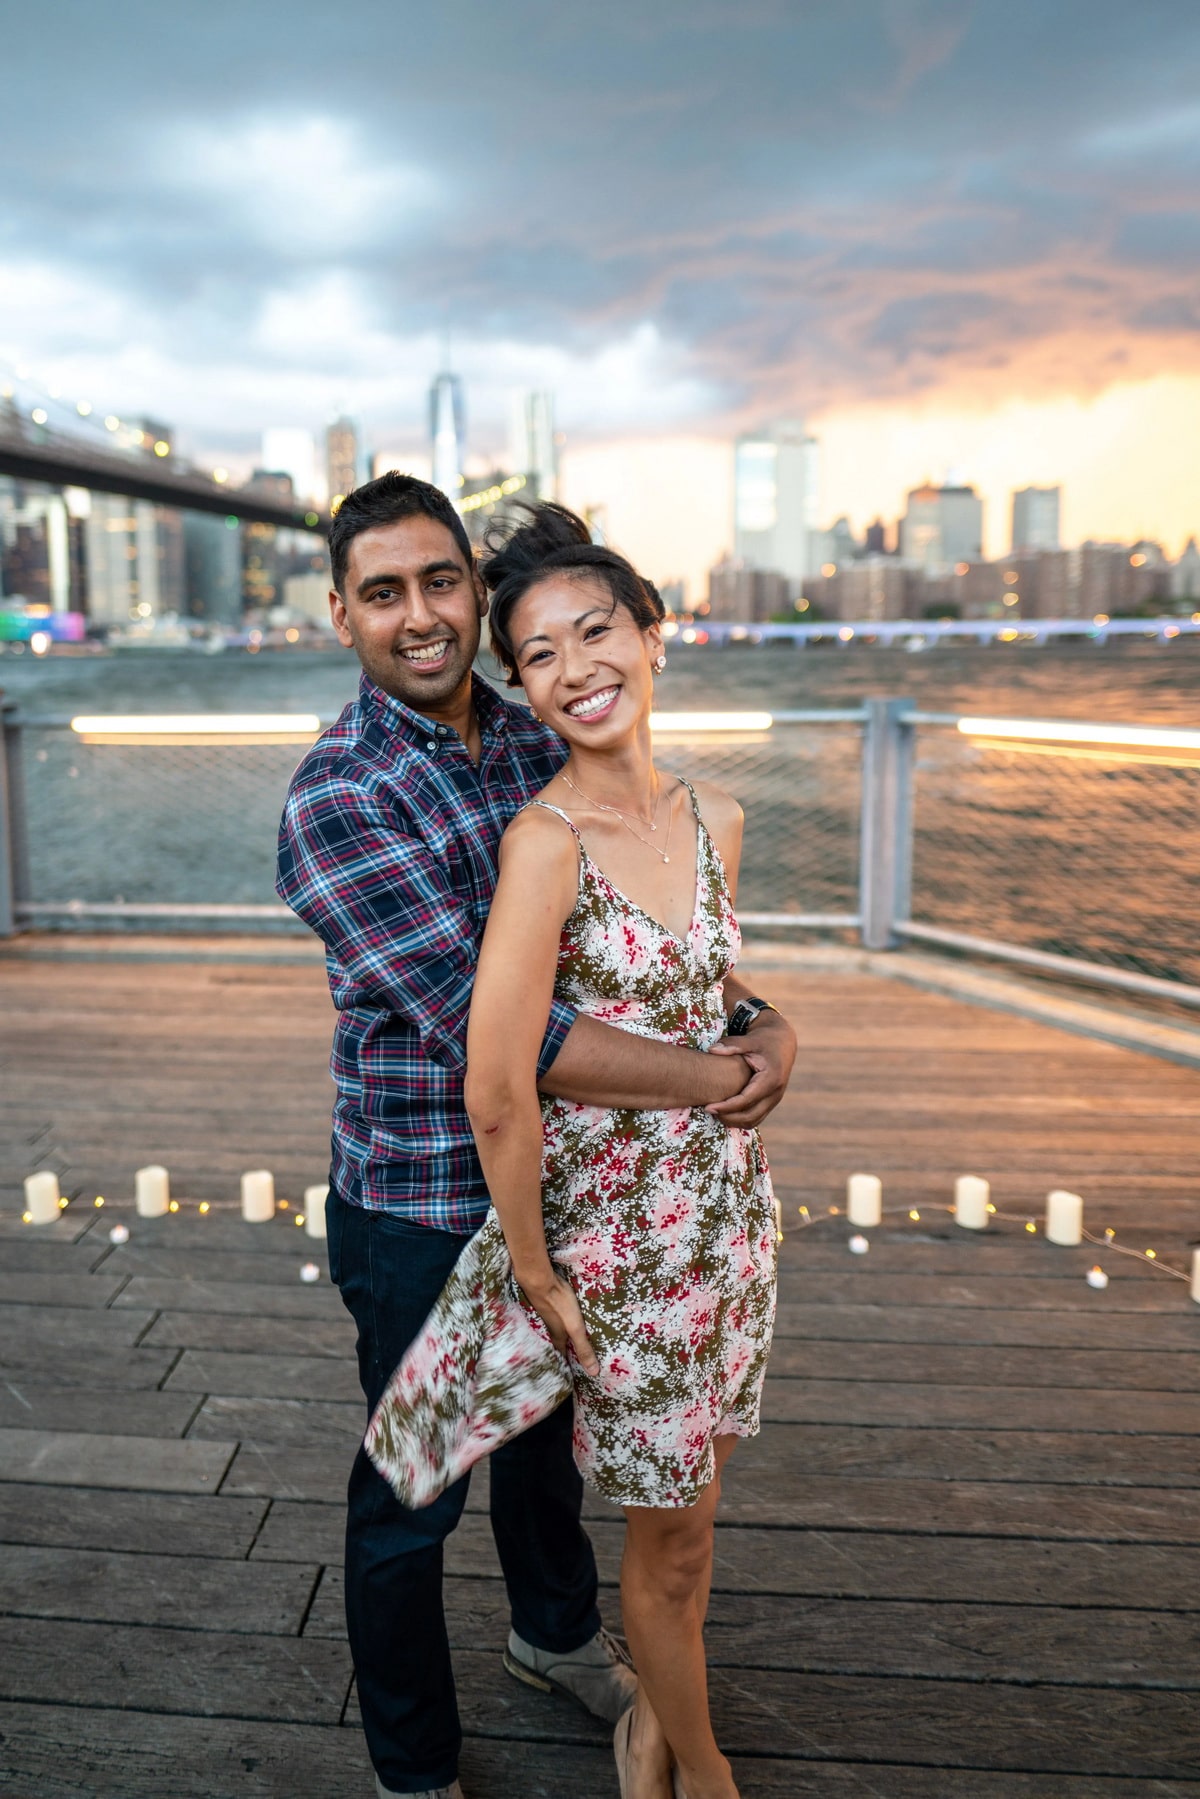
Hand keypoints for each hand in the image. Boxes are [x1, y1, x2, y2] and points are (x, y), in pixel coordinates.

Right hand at [518, 1268, 599, 1376]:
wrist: (538, 1279)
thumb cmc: (559, 1303)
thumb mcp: (576, 1327)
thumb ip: (583, 1347)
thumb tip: (593, 1372)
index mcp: (557, 1335)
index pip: (561, 1353)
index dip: (566, 1362)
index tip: (570, 1371)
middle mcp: (548, 1327)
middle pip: (555, 1341)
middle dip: (562, 1347)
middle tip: (567, 1355)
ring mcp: (544, 1313)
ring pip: (552, 1327)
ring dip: (558, 1332)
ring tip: (565, 1335)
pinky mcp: (544, 1300)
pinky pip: (550, 1313)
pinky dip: (555, 1317)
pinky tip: (558, 1313)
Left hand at [706, 1008, 796, 1126]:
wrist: (783, 1042)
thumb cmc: (764, 1039)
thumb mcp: (750, 1039)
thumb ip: (731, 1045)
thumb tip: (712, 1050)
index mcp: (771, 1078)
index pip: (746, 1100)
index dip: (726, 1107)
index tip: (708, 1107)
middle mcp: (775, 1093)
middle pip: (750, 1116)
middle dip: (728, 1117)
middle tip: (707, 1111)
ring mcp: (775, 1099)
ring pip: (754, 1121)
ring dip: (733, 1121)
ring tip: (714, 1113)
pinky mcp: (771, 1102)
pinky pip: (756, 1118)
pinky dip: (740, 1120)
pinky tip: (724, 1112)